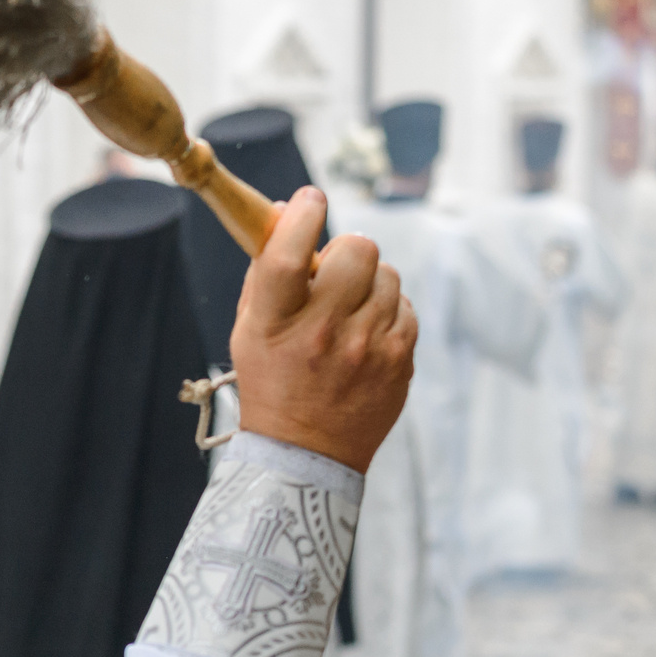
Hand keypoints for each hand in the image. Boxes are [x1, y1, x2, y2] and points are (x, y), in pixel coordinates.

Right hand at [227, 187, 416, 473]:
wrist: (305, 455)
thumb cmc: (272, 384)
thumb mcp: (250, 330)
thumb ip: (265, 271)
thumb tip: (288, 211)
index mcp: (275, 325)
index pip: (290, 253)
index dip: (303, 215)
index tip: (309, 201)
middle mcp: (322, 334)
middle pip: (356, 250)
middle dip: (347, 251)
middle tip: (336, 272)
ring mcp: (366, 350)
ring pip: (387, 275)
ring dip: (370, 285)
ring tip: (351, 314)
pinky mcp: (398, 362)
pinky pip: (405, 307)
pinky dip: (388, 313)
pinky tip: (367, 337)